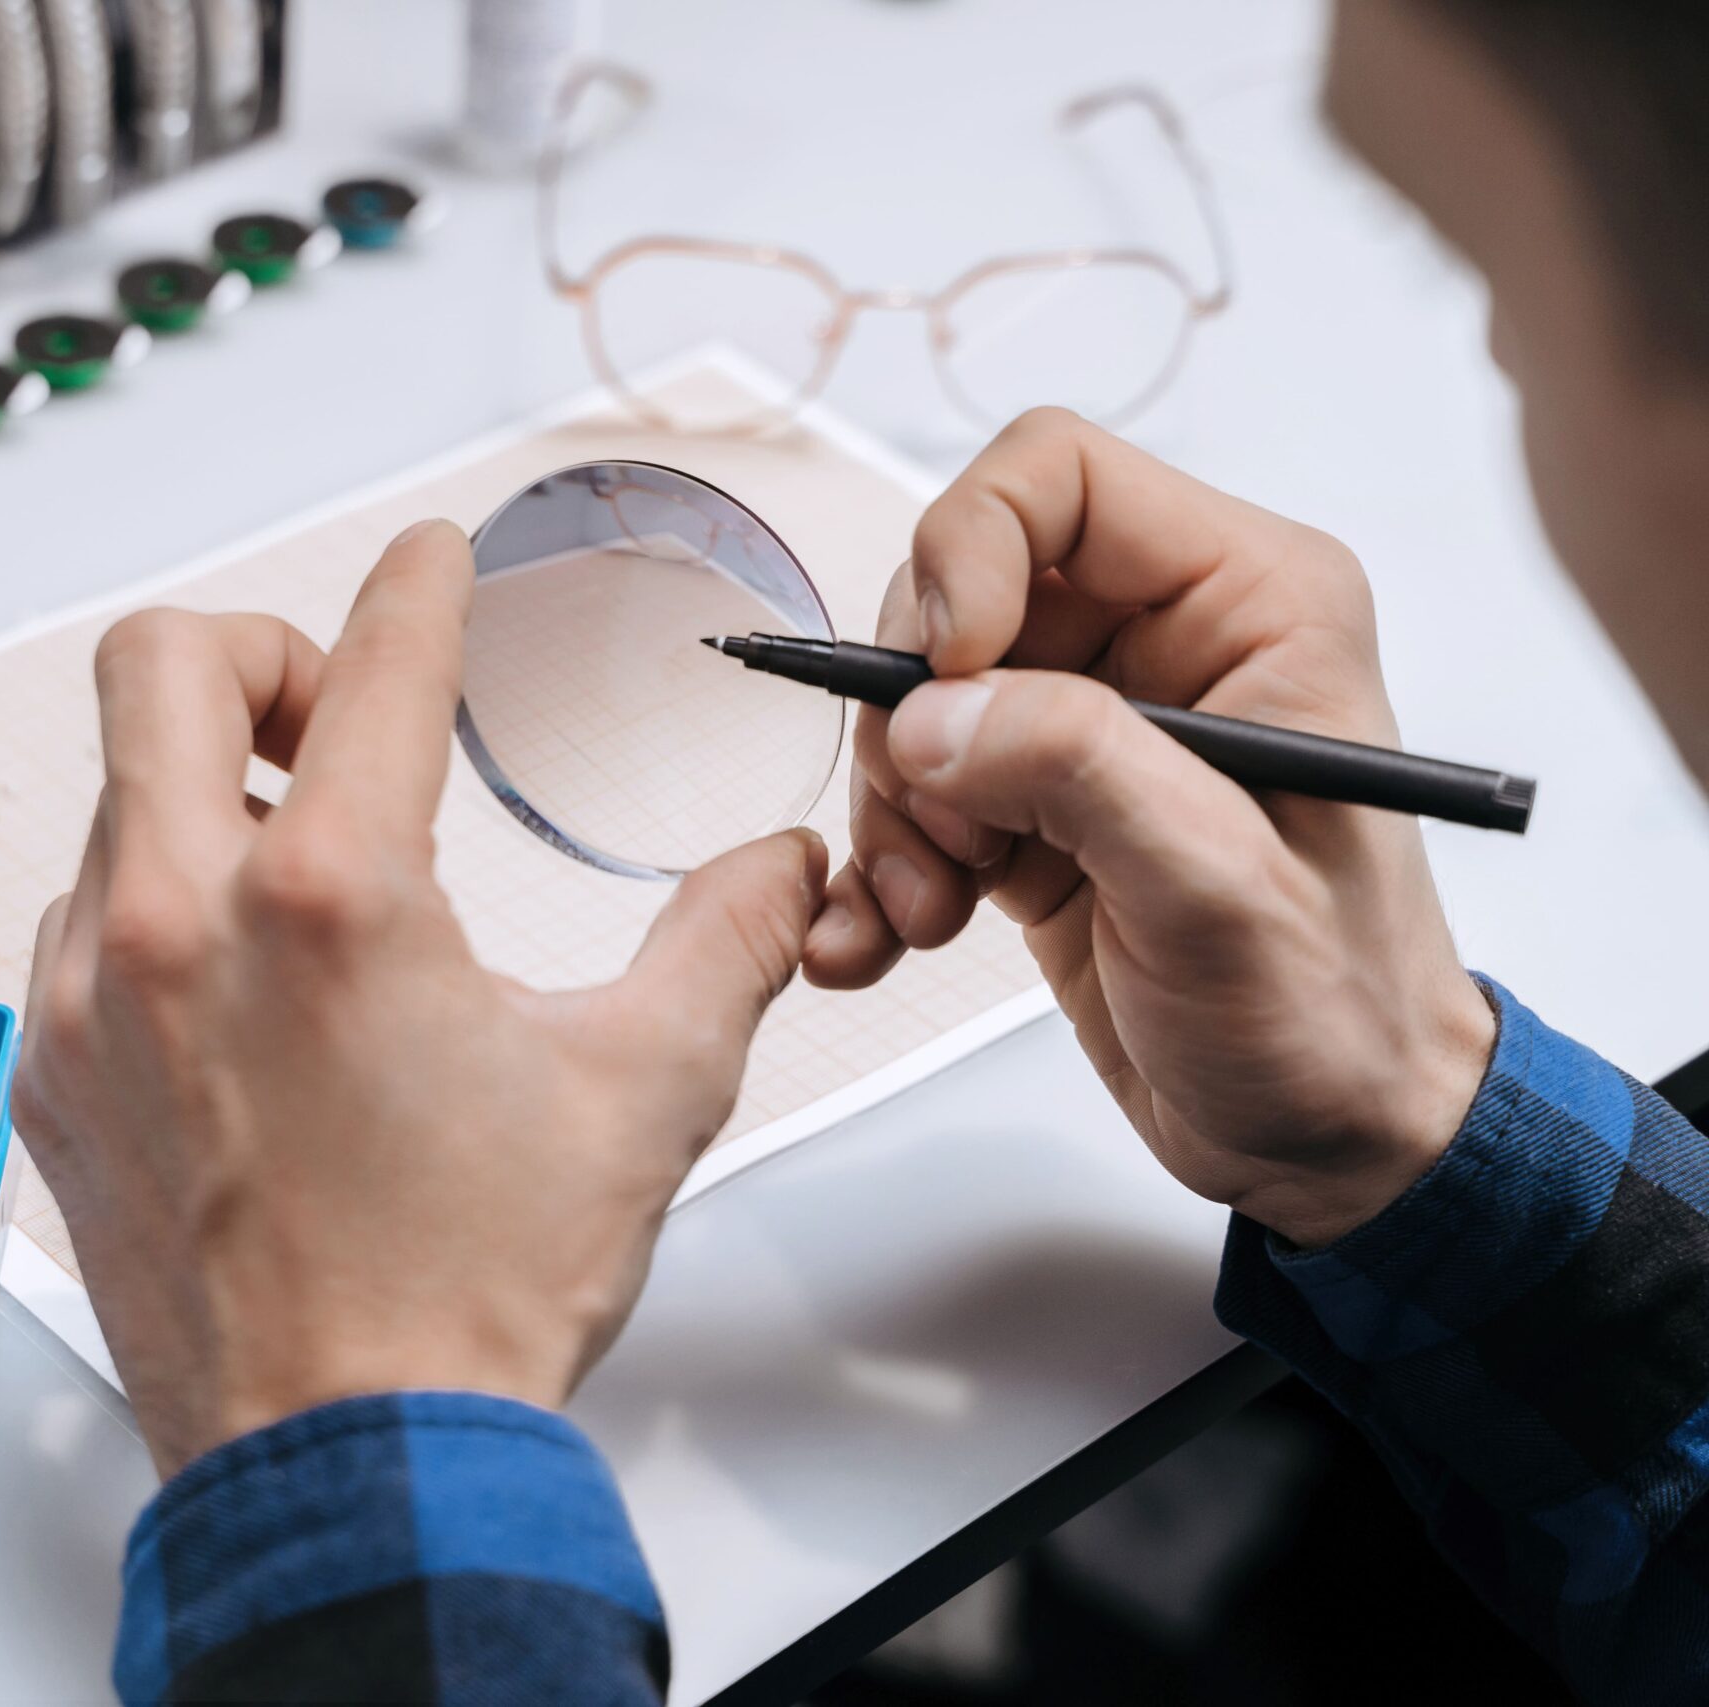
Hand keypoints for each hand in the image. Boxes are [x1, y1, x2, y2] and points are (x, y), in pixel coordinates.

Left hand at [13, 520, 826, 1476]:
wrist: (348, 1467)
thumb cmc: (468, 1300)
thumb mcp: (642, 1094)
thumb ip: (720, 944)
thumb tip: (772, 870)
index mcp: (332, 900)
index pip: (378, 662)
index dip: (420, 584)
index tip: (431, 567)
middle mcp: (176, 924)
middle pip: (162, 662)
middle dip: (262, 651)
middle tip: (335, 719)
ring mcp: (87, 1000)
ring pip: (113, 800)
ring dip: (205, 798)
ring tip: (303, 882)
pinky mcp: (49, 1076)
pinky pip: (75, 924)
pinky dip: (150, 911)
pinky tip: (235, 989)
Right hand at [803, 410, 1495, 1248]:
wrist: (1329, 1138)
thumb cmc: (1332, 1016)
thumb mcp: (1222, 893)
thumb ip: (1082, 773)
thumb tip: (932, 712)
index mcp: (1249, 603)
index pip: (1054, 477)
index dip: (965, 552)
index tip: (945, 677)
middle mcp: (1164, 639)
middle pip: (956, 586)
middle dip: (915, 712)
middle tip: (947, 831)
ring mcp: (1092, 722)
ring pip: (917, 696)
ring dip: (895, 806)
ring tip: (933, 908)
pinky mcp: (1034, 802)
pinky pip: (912, 787)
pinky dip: (880, 861)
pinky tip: (890, 935)